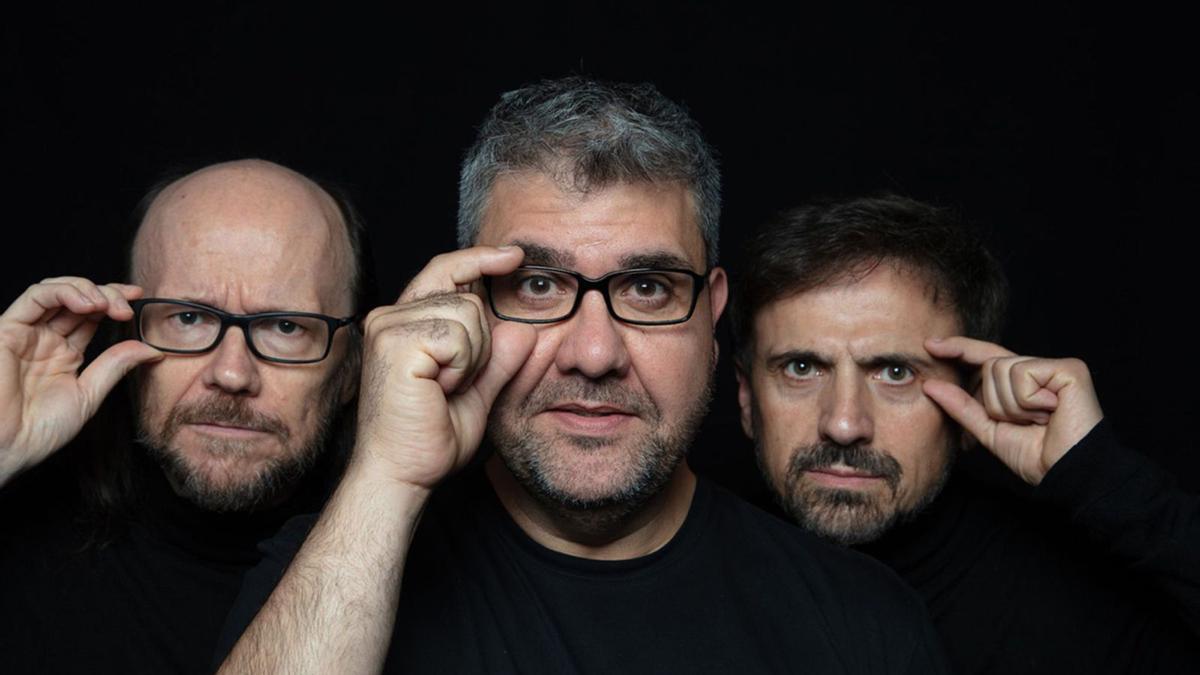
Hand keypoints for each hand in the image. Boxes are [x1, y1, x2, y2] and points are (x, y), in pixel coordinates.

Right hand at [0, 278, 162, 484]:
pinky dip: (64, 292)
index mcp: (64, 353)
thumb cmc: (39, 430)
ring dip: (87, 289)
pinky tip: (87, 304)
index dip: (114, 301)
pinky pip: (35, 297)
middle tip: (127, 306)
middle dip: (107, 294)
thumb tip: (152, 349)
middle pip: (77, 299)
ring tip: (107, 305)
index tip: (139, 298)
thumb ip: (116, 366)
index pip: (92, 315)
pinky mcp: (7, 330)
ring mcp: (26, 333)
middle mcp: (44, 339)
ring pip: (56, 291)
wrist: (9, 448)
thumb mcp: (88, 394)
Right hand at [349, 247, 536, 489]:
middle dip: (480, 343)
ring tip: (443, 388)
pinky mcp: (395, 342)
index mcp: (406, 322)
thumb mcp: (478, 392)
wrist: (403, 473)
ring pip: (467, 314)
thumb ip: (500, 359)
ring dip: (471, 358)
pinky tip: (438, 389)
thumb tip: (525, 328)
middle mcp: (390, 316)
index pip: (446, 271)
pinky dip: (462, 366)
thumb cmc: (430, 438)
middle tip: (453, 384)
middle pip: (467, 297)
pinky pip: (458, 336)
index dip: (480, 259)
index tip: (515, 256)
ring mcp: (389, 326)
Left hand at [923, 336, 1103, 484]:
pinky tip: (1051, 412)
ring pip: (1002, 370)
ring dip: (1013, 406)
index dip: (959, 349)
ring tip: (1039, 420)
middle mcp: (1039, 369)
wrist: (1066, 474)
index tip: (930, 345)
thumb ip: (961, 405)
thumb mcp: (988, 429)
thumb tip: (929, 385)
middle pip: (989, 366)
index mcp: (1022, 382)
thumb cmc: (1035, 456)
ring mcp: (1055, 366)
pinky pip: (1023, 375)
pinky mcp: (1069, 369)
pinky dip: (1028, 402)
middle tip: (1025, 423)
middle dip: (996, 403)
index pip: (985, 357)